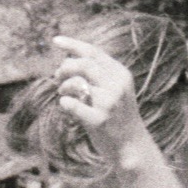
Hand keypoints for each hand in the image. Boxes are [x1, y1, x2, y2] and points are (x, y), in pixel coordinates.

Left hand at [52, 35, 153, 167]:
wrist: (132, 147)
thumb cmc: (118, 117)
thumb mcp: (115, 90)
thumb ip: (99, 74)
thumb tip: (68, 59)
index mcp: (121, 73)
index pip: (94, 52)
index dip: (73, 44)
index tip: (55, 40)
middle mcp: (117, 85)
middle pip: (83, 64)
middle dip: (65, 68)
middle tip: (57, 77)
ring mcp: (109, 102)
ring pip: (77, 82)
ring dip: (64, 86)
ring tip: (62, 94)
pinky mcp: (100, 120)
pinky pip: (72, 104)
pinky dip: (64, 103)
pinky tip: (65, 105)